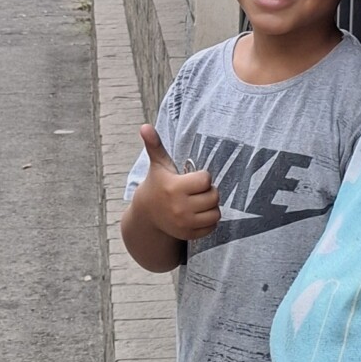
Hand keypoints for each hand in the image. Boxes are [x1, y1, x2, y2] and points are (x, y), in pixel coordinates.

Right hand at [138, 124, 220, 244]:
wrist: (147, 214)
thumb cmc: (157, 184)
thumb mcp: (158, 165)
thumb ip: (155, 145)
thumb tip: (144, 126)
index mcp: (174, 187)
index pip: (206, 179)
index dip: (202, 177)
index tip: (192, 178)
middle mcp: (179, 207)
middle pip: (214, 196)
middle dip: (209, 191)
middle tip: (197, 191)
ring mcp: (184, 223)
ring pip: (216, 213)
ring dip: (211, 207)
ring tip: (199, 202)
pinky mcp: (188, 235)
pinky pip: (212, 226)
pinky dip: (209, 221)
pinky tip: (198, 214)